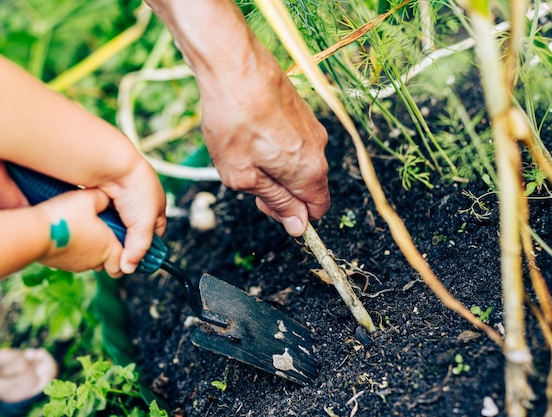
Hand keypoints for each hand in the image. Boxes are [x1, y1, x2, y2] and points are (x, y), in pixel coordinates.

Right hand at [36, 188, 124, 276]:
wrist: (34, 233)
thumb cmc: (65, 216)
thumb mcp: (89, 198)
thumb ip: (103, 199)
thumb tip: (107, 199)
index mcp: (108, 248)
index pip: (124, 263)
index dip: (125, 255)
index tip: (123, 242)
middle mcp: (94, 261)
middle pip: (108, 263)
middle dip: (108, 252)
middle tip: (103, 234)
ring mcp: (76, 265)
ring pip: (90, 261)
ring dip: (90, 250)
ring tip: (84, 231)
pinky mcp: (60, 264)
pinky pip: (72, 259)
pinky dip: (74, 250)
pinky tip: (68, 233)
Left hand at [96, 158, 166, 274]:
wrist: (113, 167)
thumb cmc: (137, 189)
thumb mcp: (144, 224)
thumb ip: (138, 248)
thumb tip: (128, 268)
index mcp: (156, 208)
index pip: (155, 235)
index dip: (147, 248)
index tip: (136, 260)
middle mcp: (139, 205)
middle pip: (133, 232)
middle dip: (125, 243)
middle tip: (117, 255)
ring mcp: (121, 202)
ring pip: (116, 226)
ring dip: (112, 233)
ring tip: (104, 242)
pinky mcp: (105, 199)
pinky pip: (103, 217)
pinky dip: (101, 223)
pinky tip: (96, 229)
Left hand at [145, 0, 329, 236]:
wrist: (232, 64)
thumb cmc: (232, 120)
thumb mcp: (244, 176)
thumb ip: (276, 202)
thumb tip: (299, 225)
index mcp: (309, 171)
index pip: (317, 209)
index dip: (293, 216)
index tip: (266, 206)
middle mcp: (319, 149)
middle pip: (307, 187)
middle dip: (280, 191)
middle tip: (247, 178)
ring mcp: (312, 127)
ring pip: (298, 163)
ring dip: (275, 167)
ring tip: (244, 150)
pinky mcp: (301, 111)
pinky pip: (294, 141)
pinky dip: (274, 145)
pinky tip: (250, 132)